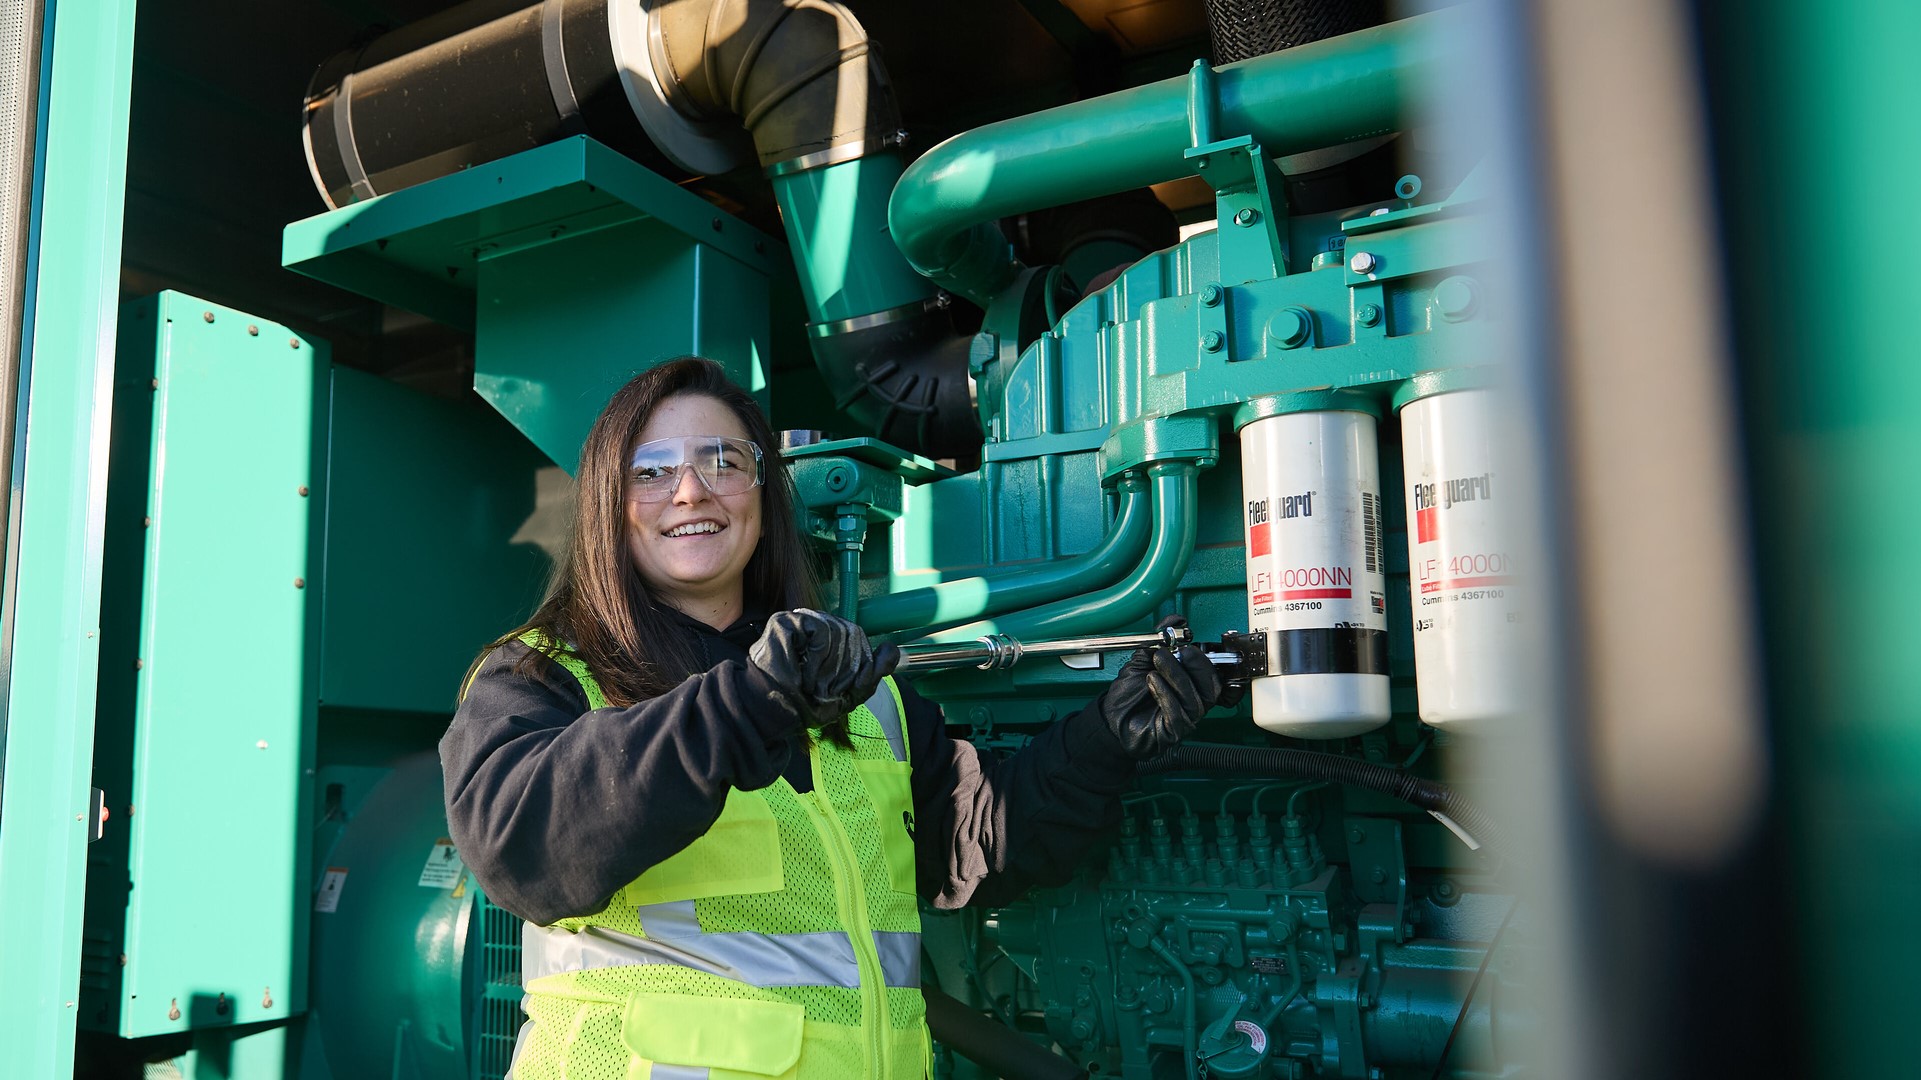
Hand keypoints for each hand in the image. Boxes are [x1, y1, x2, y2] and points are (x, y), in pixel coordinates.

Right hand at [749, 608, 900, 727]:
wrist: (774, 712)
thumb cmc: (804, 703)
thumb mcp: (848, 694)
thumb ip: (871, 674)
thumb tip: (891, 650)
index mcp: (831, 638)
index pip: (859, 638)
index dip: (858, 664)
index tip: (840, 687)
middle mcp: (817, 624)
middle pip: (853, 634)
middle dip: (842, 669)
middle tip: (821, 688)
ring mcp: (801, 620)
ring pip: (839, 632)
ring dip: (828, 667)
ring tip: (810, 682)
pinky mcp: (787, 621)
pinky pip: (822, 630)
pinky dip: (818, 657)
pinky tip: (804, 671)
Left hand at [1098, 616, 1221, 758]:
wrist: (1110, 719)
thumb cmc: (1130, 693)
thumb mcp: (1144, 660)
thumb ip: (1161, 640)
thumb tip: (1176, 620)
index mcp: (1192, 686)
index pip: (1213, 674)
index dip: (1205, 659)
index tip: (1188, 643)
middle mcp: (1193, 703)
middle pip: (1210, 686)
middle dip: (1195, 665)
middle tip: (1176, 650)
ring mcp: (1185, 719)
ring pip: (1194, 699)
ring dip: (1176, 675)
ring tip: (1157, 661)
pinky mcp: (1173, 732)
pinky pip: (1177, 714)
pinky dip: (1165, 694)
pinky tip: (1152, 681)